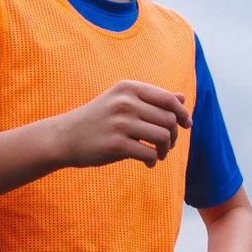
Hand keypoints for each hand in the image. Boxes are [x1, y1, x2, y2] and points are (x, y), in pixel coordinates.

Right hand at [58, 81, 190, 169]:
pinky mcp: (115, 145)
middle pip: (168, 119)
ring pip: (162, 137)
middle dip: (174, 135)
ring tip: (159, 155)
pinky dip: (153, 161)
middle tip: (168, 145)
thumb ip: (152, 99)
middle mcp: (125, 102)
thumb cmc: (99, 118)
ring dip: (166, 149)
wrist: (64, 136)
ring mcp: (120, 123)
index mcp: (129, 88)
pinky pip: (149, 154)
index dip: (182, 113)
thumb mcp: (122, 100)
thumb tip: (182, 98)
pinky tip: (148, 163)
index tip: (186, 125)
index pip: (168, 99)